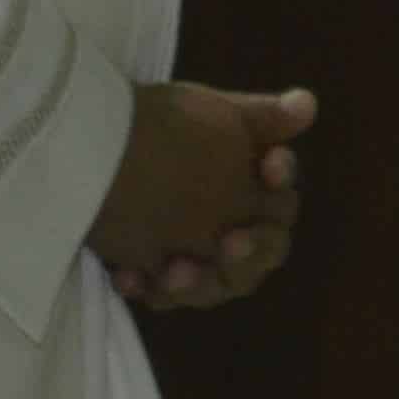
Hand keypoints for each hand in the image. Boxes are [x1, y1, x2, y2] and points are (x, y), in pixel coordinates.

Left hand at [94, 80, 312, 310]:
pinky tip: (128, 276)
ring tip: (174, 271)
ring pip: (215, 285)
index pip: (283, 198)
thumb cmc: (167, 128)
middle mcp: (235, 232)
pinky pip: (160, 295)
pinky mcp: (156, 277)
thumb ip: (262, 117)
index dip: (281, 182)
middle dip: (251, 250)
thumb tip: (307, 102)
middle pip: (262, 254)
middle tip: (231, 242)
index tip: (270, 164)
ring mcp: (197, 259)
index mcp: (256, 196)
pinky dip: (149, 288)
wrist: (91, 146)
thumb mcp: (213, 116)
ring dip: (200, 281)